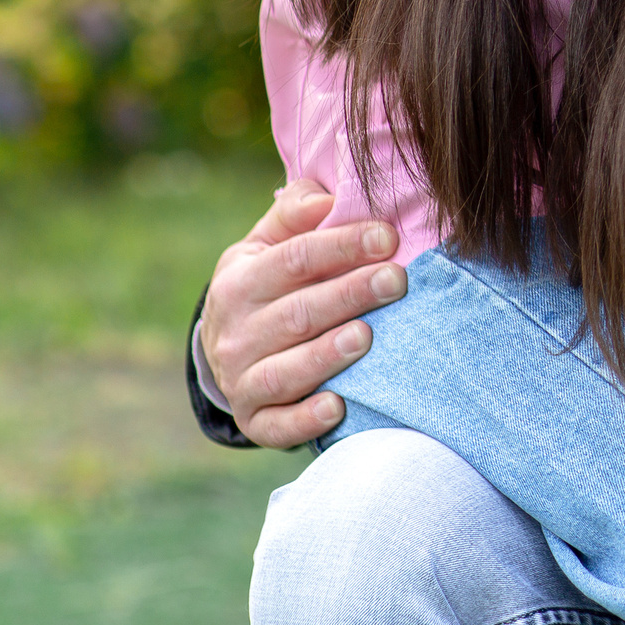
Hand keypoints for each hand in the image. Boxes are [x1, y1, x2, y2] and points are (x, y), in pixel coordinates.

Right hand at [201, 180, 409, 447]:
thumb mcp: (270, 242)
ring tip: (367, 337)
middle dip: (349, 295)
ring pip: (285, 370)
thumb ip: (298, 212)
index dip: (342, 245)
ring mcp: (241, 380)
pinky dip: (305, 420)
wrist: (228, 349)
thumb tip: (326, 198)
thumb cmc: (269, 283)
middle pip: (297, 313)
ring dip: (326, 355)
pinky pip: (277, 426)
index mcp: (239, 281)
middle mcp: (235, 333)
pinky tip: (338, 406)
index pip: (295, 258)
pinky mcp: (255, 420)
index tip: (388, 237)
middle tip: (396, 280)